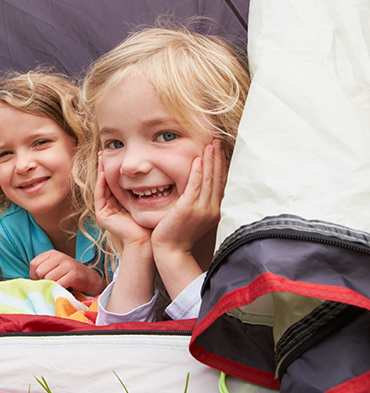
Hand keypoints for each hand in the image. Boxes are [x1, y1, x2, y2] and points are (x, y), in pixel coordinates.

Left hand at [29, 250, 105, 295]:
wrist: (89, 278)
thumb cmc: (67, 275)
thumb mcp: (53, 268)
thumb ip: (41, 270)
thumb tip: (29, 281)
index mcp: (52, 253)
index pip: (33, 264)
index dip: (35, 275)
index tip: (43, 279)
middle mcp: (59, 256)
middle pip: (40, 271)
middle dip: (43, 281)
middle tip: (52, 283)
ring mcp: (67, 264)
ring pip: (48, 278)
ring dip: (52, 286)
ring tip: (59, 285)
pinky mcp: (74, 274)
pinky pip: (58, 284)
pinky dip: (58, 289)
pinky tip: (64, 288)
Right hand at [95, 153, 150, 246]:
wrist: (148, 240)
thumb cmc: (152, 221)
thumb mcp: (149, 199)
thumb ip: (148, 186)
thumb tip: (155, 169)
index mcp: (121, 204)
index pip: (116, 182)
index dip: (115, 168)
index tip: (116, 152)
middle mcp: (111, 207)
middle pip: (106, 182)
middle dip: (105, 166)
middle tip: (104, 151)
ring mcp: (105, 212)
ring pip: (101, 187)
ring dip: (101, 172)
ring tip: (102, 157)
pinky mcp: (102, 216)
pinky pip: (100, 196)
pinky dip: (101, 184)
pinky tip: (103, 172)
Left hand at [151, 139, 224, 298]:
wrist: (171, 251)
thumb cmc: (179, 233)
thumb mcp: (194, 215)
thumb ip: (200, 201)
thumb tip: (203, 185)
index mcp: (215, 210)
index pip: (220, 182)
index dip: (221, 165)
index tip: (220, 150)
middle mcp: (212, 208)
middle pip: (217, 178)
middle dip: (217, 158)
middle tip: (216, 141)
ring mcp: (201, 209)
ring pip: (208, 180)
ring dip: (210, 160)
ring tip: (210, 144)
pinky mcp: (188, 209)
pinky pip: (195, 187)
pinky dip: (198, 172)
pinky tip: (198, 160)